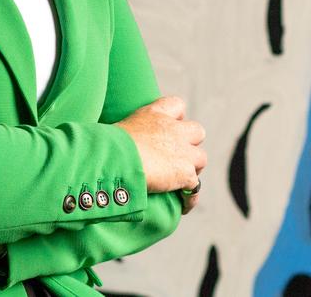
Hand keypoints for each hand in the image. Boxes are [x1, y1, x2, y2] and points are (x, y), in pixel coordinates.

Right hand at [116, 95, 205, 214]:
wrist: (117, 157)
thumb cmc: (109, 144)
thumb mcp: (120, 129)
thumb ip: (130, 133)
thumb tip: (114, 143)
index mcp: (155, 113)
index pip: (177, 105)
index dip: (177, 117)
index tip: (170, 127)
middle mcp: (173, 129)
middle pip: (197, 131)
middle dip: (191, 143)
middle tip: (177, 155)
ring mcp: (182, 150)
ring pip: (201, 158)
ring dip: (193, 168)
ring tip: (180, 180)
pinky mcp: (185, 172)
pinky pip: (195, 188)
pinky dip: (189, 197)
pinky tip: (182, 204)